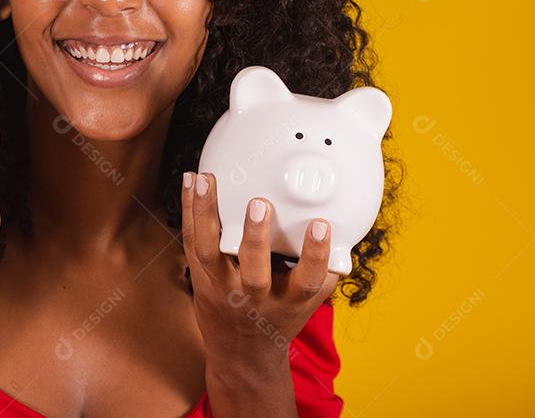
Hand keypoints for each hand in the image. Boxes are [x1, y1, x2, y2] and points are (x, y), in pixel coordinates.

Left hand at [180, 170, 338, 366]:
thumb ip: (322, 267)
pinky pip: (190, 241)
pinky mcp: (199, 275)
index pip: (306, 282)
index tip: (320, 225)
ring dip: (205, 214)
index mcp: (288, 302)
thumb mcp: (308, 300)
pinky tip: (190, 182)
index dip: (315, 255)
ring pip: (208, 253)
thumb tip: (344, 223)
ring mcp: (222, 287)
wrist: (242, 352)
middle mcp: (253, 297)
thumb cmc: (280, 315)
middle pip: (253, 273)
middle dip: (255, 238)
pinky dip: (189, 210)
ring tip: (205, 182)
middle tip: (259, 203)